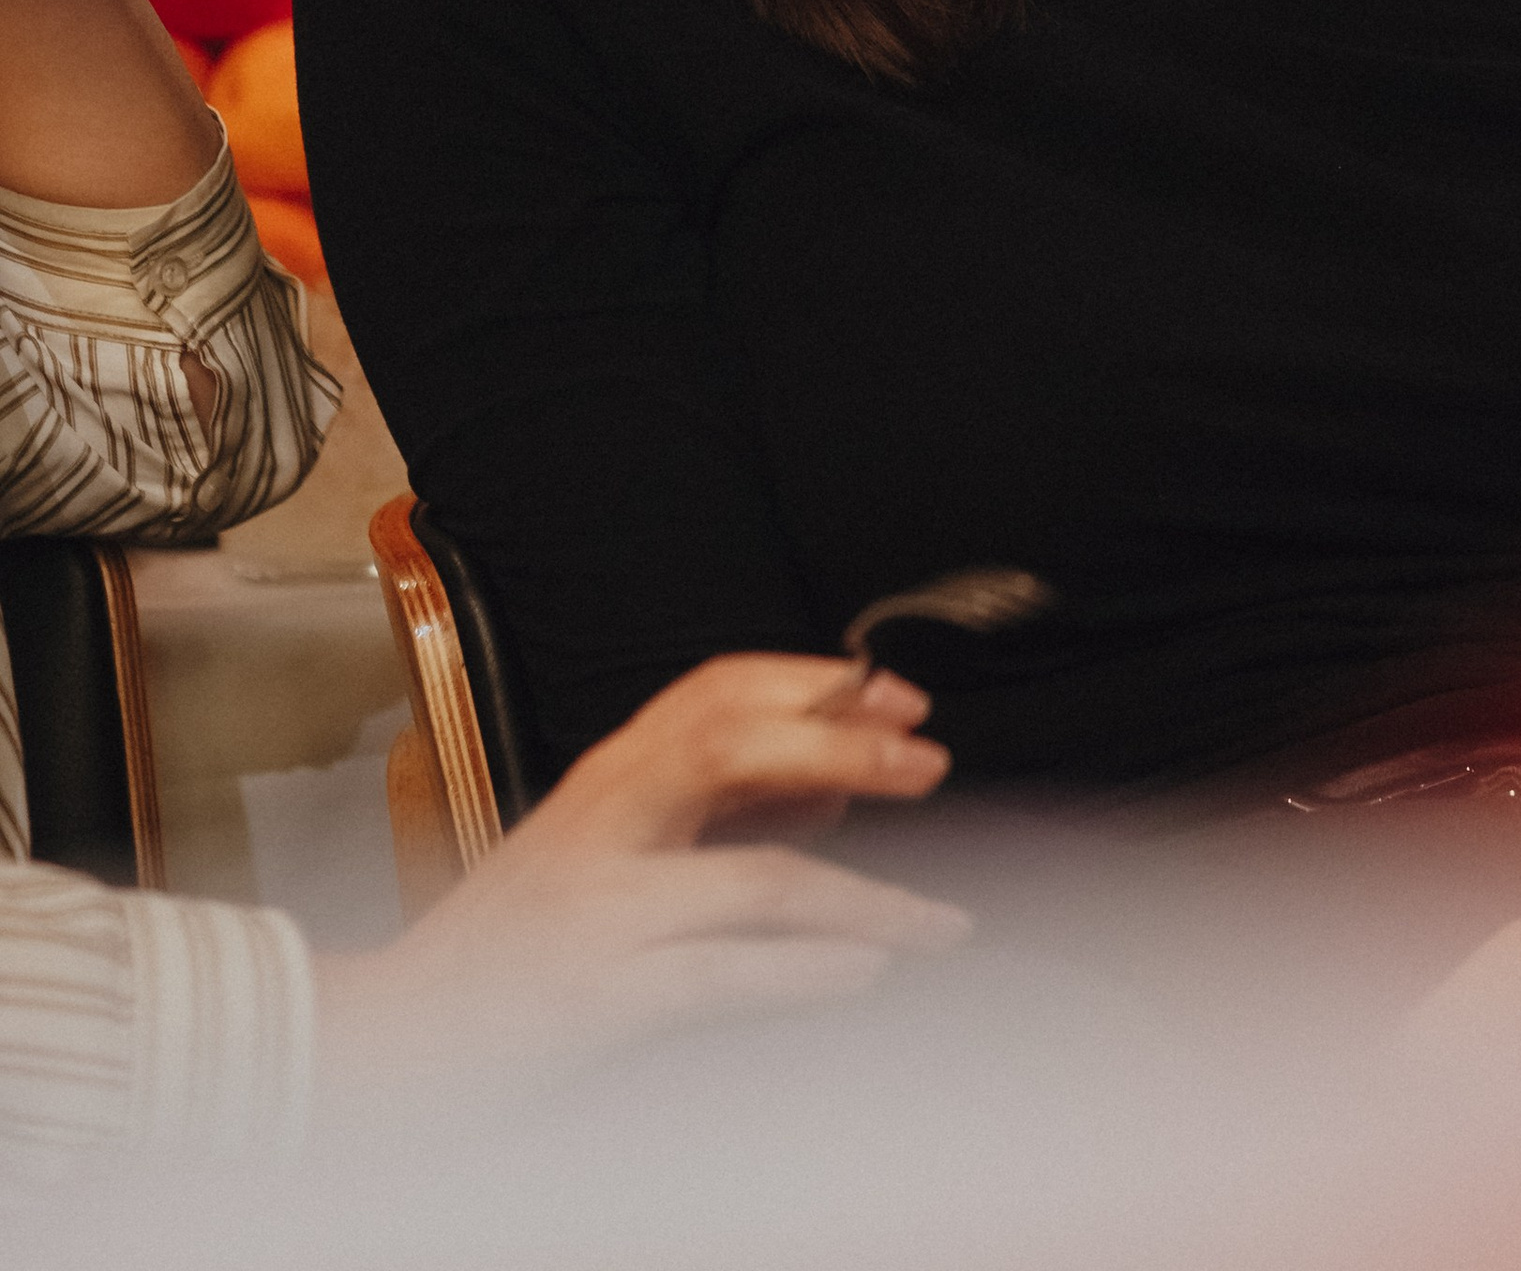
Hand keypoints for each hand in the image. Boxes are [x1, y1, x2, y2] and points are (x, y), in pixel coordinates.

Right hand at [312, 654, 965, 1120]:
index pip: (715, 690)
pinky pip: (720, 976)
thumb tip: (834, 793)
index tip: (894, 695)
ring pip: (754, 878)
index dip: (813, 681)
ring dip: (865, 896)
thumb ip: (710, 818)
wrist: (381, 1044)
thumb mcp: (601, 859)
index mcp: (602, 780)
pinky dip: (803, 973)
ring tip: (932, 920)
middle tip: (927, 762)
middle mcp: (599, 825)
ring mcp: (595, 910)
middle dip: (844, 747)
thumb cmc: (498, 954)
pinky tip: (859, 972)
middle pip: (734, 747)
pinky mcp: (592, 999)